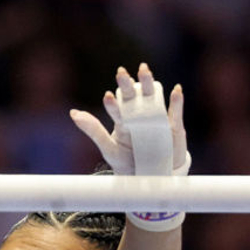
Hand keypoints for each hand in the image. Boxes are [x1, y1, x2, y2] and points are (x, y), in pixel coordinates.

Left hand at [70, 64, 188, 176]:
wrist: (150, 178)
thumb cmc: (126, 163)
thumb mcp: (108, 149)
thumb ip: (93, 131)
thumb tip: (73, 113)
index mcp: (123, 120)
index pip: (117, 106)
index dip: (113, 102)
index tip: (108, 97)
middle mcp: (139, 115)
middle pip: (133, 96)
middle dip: (127, 84)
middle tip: (120, 72)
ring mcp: (157, 118)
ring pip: (153, 97)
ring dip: (149, 84)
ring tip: (143, 71)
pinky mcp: (173, 127)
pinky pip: (175, 112)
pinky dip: (177, 101)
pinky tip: (176, 90)